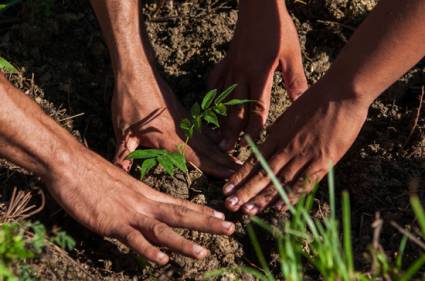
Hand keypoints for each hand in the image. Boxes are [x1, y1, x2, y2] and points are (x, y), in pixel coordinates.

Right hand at [46, 148, 234, 263]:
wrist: (70, 164)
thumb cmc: (91, 173)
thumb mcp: (119, 185)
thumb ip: (132, 198)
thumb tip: (138, 208)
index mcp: (146, 193)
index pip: (179, 203)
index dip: (201, 210)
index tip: (221, 215)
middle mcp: (143, 202)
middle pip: (181, 214)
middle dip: (207, 223)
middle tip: (231, 228)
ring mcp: (129, 213)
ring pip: (163, 230)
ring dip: (184, 243)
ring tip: (204, 253)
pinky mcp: (112, 223)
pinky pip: (134, 239)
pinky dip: (149, 250)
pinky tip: (162, 260)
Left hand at [112, 65, 238, 177]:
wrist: (137, 71)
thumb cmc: (128, 100)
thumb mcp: (122, 130)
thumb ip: (124, 153)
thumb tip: (119, 171)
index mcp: (169, 138)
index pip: (196, 158)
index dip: (214, 169)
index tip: (231, 176)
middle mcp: (183, 131)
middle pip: (209, 151)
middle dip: (226, 164)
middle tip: (244, 173)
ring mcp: (186, 122)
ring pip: (209, 141)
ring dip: (224, 153)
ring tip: (238, 162)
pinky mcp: (184, 115)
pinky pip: (204, 130)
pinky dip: (215, 138)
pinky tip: (221, 143)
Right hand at [209, 0, 307, 150]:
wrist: (259, 6)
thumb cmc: (279, 30)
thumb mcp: (292, 55)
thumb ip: (295, 81)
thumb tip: (301, 103)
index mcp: (260, 74)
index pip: (256, 108)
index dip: (254, 128)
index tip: (252, 144)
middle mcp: (241, 73)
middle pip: (234, 108)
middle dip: (231, 130)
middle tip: (226, 149)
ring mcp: (230, 67)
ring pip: (222, 98)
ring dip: (219, 118)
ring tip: (215, 135)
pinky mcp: (225, 60)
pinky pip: (214, 80)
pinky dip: (212, 94)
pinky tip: (212, 104)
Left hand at [222, 85, 368, 213]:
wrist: (342, 92)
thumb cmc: (318, 99)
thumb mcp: (291, 114)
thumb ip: (282, 132)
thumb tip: (273, 143)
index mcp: (277, 135)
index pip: (254, 161)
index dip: (240, 176)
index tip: (227, 188)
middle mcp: (286, 148)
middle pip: (262, 174)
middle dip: (244, 192)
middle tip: (229, 205)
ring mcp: (304, 156)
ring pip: (279, 182)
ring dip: (262, 198)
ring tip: (247, 211)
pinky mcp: (323, 161)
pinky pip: (304, 183)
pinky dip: (291, 196)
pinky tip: (278, 208)